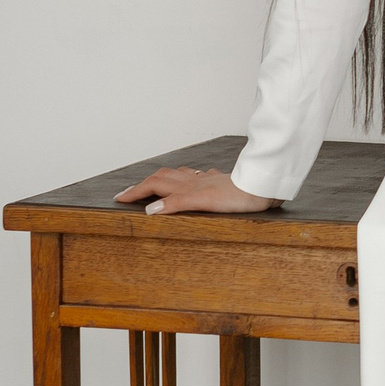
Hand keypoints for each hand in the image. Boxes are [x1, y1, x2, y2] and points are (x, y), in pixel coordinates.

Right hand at [114, 167, 277, 215]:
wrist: (263, 187)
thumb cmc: (238, 196)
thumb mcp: (203, 202)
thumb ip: (177, 204)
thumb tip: (150, 209)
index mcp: (188, 185)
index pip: (154, 186)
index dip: (136, 192)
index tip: (119, 198)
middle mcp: (196, 180)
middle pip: (163, 177)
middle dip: (143, 184)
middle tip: (129, 192)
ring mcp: (209, 181)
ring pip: (180, 175)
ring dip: (164, 179)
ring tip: (154, 183)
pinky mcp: (222, 184)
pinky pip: (200, 178)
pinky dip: (190, 179)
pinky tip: (195, 181)